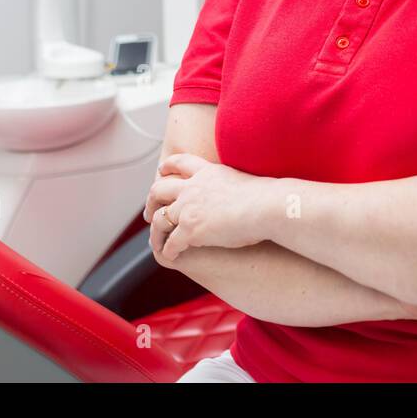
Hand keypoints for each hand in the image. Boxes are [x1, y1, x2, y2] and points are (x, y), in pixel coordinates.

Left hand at [144, 153, 271, 262]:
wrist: (267, 207)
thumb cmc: (266, 198)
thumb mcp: (242, 181)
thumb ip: (230, 184)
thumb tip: (240, 192)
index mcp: (207, 172)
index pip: (180, 162)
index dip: (167, 167)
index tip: (161, 172)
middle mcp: (193, 187)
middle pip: (159, 189)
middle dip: (151, 200)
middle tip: (149, 212)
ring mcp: (189, 208)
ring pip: (160, 218)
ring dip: (155, 231)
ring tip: (156, 240)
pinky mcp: (191, 230)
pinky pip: (172, 242)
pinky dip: (168, 249)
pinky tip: (171, 255)